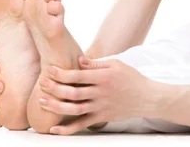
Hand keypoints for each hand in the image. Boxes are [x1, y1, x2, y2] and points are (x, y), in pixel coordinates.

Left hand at [38, 56, 152, 134]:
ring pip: (74, 109)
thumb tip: (78, 60)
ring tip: (41, 101)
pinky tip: (53, 130)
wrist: (147, 97)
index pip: (78, 75)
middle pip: (73, 92)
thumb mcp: (116, 64)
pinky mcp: (101, 118)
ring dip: (56, 106)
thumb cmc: (131, 78)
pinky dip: (67, 130)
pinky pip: (82, 125)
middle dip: (55, 88)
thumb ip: (96, 64)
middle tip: (42, 83)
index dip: (62, 73)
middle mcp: (101, 93)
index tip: (49, 69)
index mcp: (104, 77)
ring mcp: (101, 107)